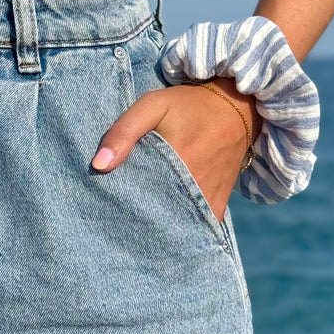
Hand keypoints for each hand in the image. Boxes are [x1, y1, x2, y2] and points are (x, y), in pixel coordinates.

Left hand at [91, 77, 261, 221]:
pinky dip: (180, 228)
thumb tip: (98, 166)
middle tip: (117, 213)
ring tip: (138, 218)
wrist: (235, 109)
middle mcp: (194, 189)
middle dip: (134, 217)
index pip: (136, 199)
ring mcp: (208, 202)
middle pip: (154, 217)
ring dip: (157, 225)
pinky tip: (164, 223)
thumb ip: (125, 131)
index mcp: (176, 164)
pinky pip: (195, 227)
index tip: (105, 202)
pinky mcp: (218, 207)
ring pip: (174, 226)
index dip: (118, 203)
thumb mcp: (154, 105)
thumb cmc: (189, 106)